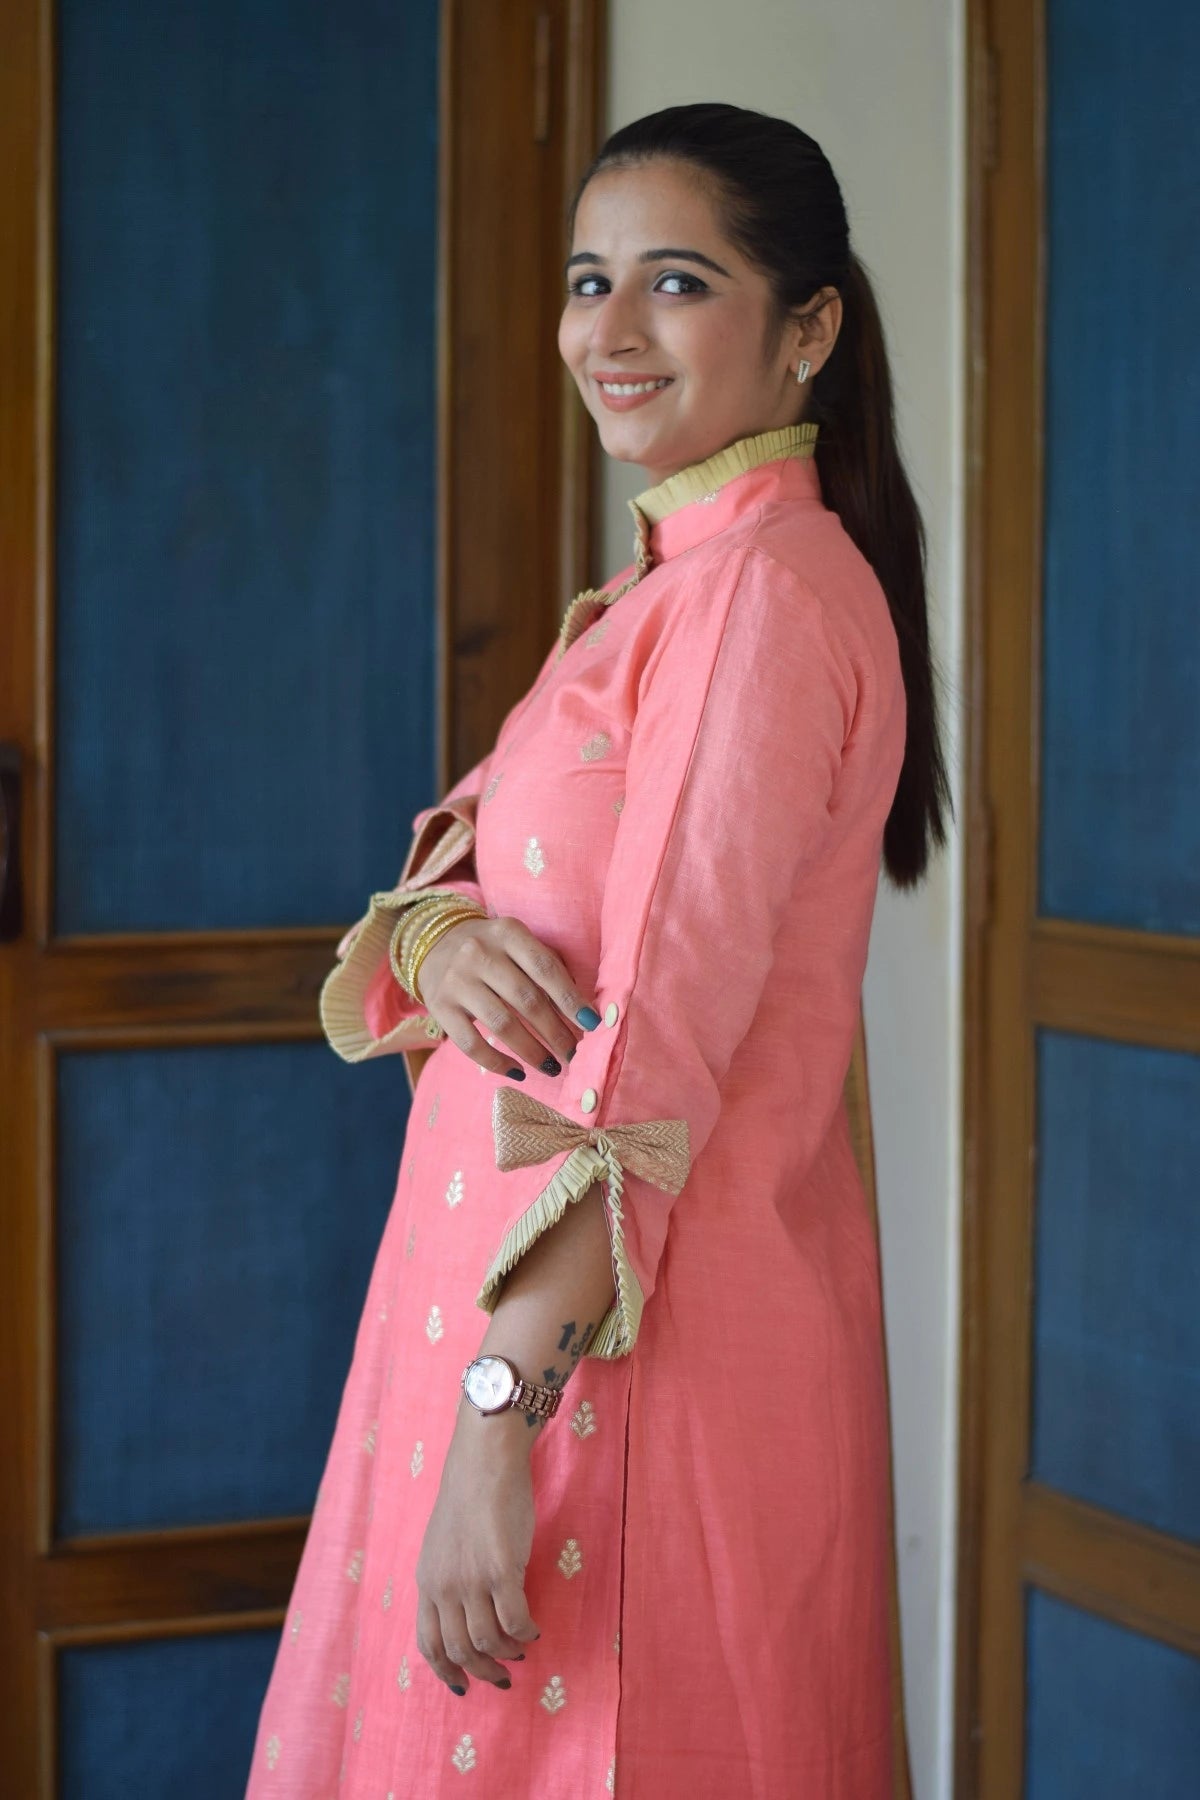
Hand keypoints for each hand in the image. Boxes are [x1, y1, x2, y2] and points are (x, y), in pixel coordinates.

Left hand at [414, 1410, 541, 1693]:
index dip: (446, 1671)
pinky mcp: (501, 1568)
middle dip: (483, 1671)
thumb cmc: (469, 1494)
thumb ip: (449, 1578)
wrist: (485, 1458)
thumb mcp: (444, 1544)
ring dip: (508, 1654)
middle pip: (459, 1649)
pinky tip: (535, 1629)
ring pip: (488, 1641)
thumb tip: (467, 1614)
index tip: (462, 1686)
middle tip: (504, 1677)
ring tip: (523, 1649)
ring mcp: (472, 1578)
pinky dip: (526, 1633)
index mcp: (426, 1580)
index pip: (429, 1643)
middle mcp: (444, 1586)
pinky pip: (515, 1620)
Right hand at [415, 915, 599, 1077]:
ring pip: (502, 1024)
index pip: (545, 968)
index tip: (592, 1024)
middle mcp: (480, 953)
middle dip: (556, 1032)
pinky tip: (518, 1072)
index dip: (571, 998)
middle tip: (574, 1054)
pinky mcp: (440, 1006)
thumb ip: (546, 967)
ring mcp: (457, 981)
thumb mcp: (517, 943)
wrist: (432, 944)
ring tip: (552, 1066)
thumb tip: (580, 1011)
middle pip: (526, 999)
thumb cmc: (491, 949)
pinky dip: (497, 1062)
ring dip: (532, 1051)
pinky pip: (470, 1043)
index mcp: (507, 933)